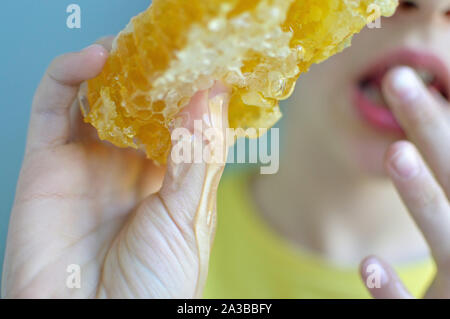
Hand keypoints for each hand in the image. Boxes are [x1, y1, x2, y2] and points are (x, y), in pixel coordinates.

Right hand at [1, 38, 229, 297]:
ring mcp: (86, 162)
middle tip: (171, 44)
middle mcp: (126, 166)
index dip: (189, 88)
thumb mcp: (187, 216)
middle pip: (136, 102)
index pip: (178, 119)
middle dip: (151, 71)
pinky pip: (51, 106)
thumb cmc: (153, 287)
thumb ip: (197, 154)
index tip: (206, 59)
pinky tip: (98, 57)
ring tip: (137, 44)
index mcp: (166, 178)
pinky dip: (70, 74)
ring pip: (95, 96)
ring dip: (113, 65)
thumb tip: (211, 94)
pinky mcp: (46, 163)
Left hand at [360, 67, 449, 298]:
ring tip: (395, 151)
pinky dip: (393, 292)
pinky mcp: (442, 315)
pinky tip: (368, 266)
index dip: (436, 121)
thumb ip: (441, 184)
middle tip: (397, 78)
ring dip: (421, 193)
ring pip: (447, 236)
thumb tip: (405, 144)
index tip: (402, 77)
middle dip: (430, 127)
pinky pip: (414, 308)